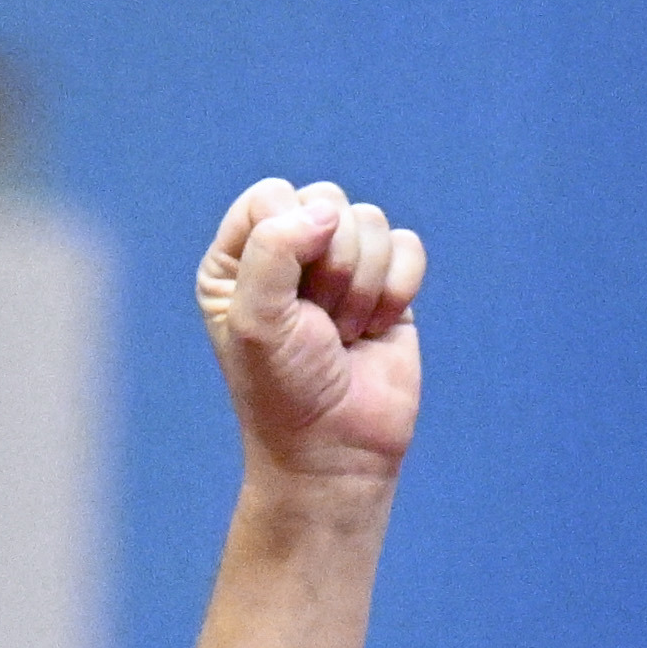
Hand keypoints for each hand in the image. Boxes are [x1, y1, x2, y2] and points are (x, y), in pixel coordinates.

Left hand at [199, 179, 423, 481]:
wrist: (337, 451)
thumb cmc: (284, 390)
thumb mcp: (256, 319)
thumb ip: (274, 247)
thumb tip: (326, 211)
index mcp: (239, 256)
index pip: (271, 196)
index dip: (290, 236)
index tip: (289, 297)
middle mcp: (288, 251)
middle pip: (326, 202)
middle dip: (331, 268)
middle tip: (318, 324)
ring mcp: (341, 265)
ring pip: (371, 222)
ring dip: (361, 288)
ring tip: (342, 335)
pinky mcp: (388, 284)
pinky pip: (407, 246)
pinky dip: (396, 292)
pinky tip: (374, 331)